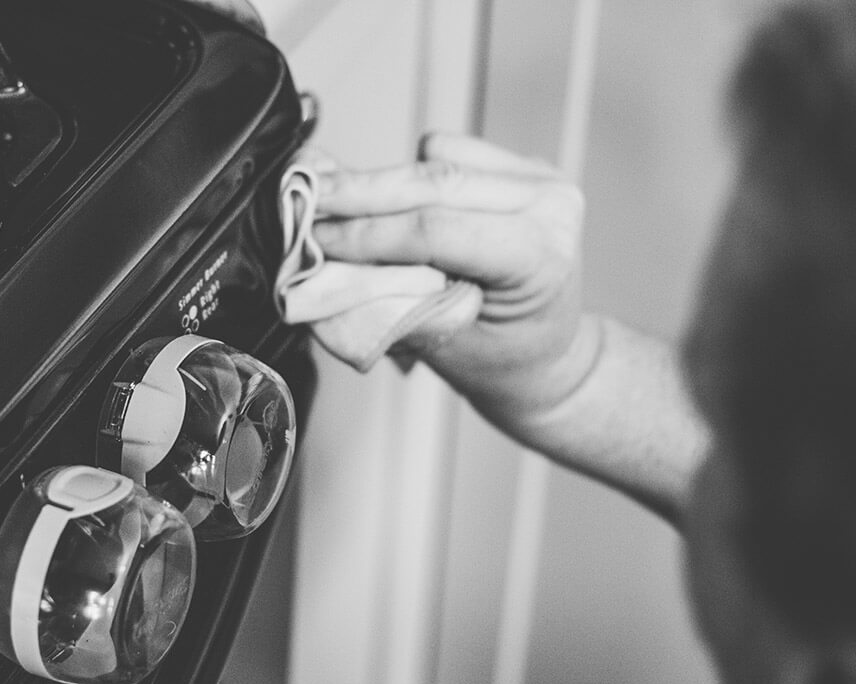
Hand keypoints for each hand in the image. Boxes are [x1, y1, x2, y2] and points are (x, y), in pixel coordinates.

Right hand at [310, 132, 597, 418]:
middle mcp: (550, 205)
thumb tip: (324, 264)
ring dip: (383, 182)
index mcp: (541, 256)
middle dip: (360, 191)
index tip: (317, 240)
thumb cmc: (500, 359)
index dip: (367, 233)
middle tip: (306, 199)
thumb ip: (386, 296)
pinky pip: (449, 151)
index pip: (437, 230)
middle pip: (435, 181)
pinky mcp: (519, 167)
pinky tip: (400, 208)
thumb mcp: (440, 342)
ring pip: (437, 157)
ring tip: (340, 207)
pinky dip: (411, 175)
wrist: (544, 354)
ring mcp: (539, 179)